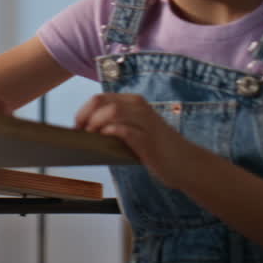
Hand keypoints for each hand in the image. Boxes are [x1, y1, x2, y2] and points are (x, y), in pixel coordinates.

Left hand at [74, 93, 201, 186]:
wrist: (186, 164)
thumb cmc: (157, 149)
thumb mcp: (135, 129)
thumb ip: (115, 124)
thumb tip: (85, 129)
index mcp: (134, 102)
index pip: (99, 98)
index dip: (82, 111)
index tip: (76, 127)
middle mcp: (139, 106)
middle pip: (100, 101)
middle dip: (84, 116)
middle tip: (78, 133)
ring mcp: (145, 121)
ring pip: (111, 112)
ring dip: (94, 125)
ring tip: (90, 138)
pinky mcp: (148, 138)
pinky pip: (123, 129)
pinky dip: (109, 133)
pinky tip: (105, 141)